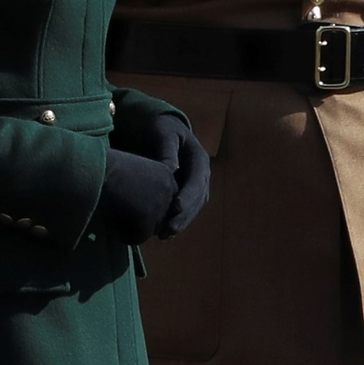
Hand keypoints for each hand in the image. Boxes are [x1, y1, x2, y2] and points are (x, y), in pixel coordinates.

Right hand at [100, 148, 177, 245]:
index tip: (130, 202)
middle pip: (162, 218)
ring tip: (116, 215)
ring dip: (134, 228)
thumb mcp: (134, 173)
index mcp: (166, 172)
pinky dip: (125, 235)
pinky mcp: (148, 218)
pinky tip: (113, 222)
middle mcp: (169, 187)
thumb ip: (147, 191)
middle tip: (122, 210)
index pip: (166, 201)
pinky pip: (139, 238)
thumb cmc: (107, 165)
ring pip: (151, 230)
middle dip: (143, 220)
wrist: (94, 166)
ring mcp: (160, 204)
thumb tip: (151, 219)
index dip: (147, 206)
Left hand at [143, 115, 210, 237]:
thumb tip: (171, 169)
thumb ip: (167, 149)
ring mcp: (196, 186)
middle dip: (184, 216)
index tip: (175, 208)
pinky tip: (164, 233)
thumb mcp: (164, 133)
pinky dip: (177, 222)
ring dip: (181, 223)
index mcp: (199, 159)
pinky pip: (186, 211)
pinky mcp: (187, 194)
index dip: (188, 196)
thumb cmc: (161, 129)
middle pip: (198, 199)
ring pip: (193, 208)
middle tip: (167, 230)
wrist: (162, 130)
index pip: (197, 181)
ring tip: (164, 235)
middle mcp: (202, 175)